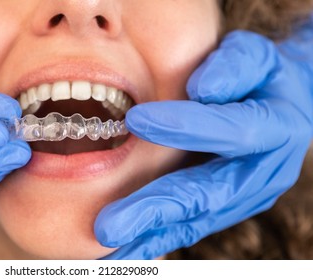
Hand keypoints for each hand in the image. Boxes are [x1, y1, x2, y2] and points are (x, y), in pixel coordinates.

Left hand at [95, 24, 312, 258]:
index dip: (187, 125)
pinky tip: (121, 256)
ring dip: (147, 237)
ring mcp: (242, 198)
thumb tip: (202, 89)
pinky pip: (187, 228)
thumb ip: (235, 67)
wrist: (282, 109)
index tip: (137, 119)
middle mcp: (261, 174)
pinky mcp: (222, 210)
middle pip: (206, 195)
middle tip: (108, 226)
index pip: (232, 131)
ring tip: (106, 254)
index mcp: (276, 129)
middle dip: (155, 208)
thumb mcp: (255, 57)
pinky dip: (153, 242)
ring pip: (193, 222)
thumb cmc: (259, 78)